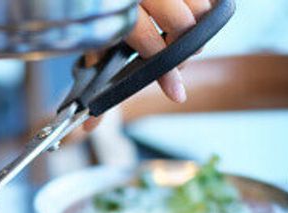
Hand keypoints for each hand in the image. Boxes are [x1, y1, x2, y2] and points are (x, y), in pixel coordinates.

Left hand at [82, 0, 211, 132]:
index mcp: (119, 8)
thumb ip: (94, 81)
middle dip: (182, 51)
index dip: (165, 73)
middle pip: (182, 24)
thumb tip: (88, 126)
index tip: (176, 94)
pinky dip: (199, 9)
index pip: (150, 43)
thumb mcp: (92, 44)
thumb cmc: (95, 18)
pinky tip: (186, 19)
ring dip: (195, 28)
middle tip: (174, 63)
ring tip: (179, 40)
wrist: (90, 0)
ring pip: (197, 6)